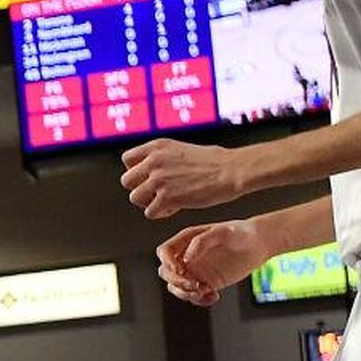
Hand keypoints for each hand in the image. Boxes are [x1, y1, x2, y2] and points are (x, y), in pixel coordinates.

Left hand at [120, 138, 250, 219]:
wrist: (233, 170)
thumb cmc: (215, 161)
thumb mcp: (181, 149)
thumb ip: (162, 157)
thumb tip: (148, 169)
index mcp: (157, 146)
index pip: (127, 160)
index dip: (137, 172)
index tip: (150, 177)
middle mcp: (154, 161)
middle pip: (127, 181)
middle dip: (141, 189)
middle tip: (158, 193)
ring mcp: (159, 179)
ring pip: (135, 198)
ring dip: (149, 203)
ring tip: (167, 201)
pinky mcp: (167, 197)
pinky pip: (150, 213)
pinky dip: (161, 213)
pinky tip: (176, 208)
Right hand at [154, 218, 267, 307]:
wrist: (259, 244)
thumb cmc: (241, 232)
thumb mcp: (223, 232)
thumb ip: (201, 241)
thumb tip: (186, 258)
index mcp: (186, 240)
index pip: (164, 252)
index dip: (167, 262)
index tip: (180, 270)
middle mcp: (187, 257)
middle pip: (166, 272)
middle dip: (176, 281)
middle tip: (194, 284)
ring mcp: (196, 271)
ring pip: (176, 287)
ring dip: (185, 293)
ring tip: (203, 292)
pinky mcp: (206, 283)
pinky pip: (194, 296)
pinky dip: (200, 301)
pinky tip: (214, 296)